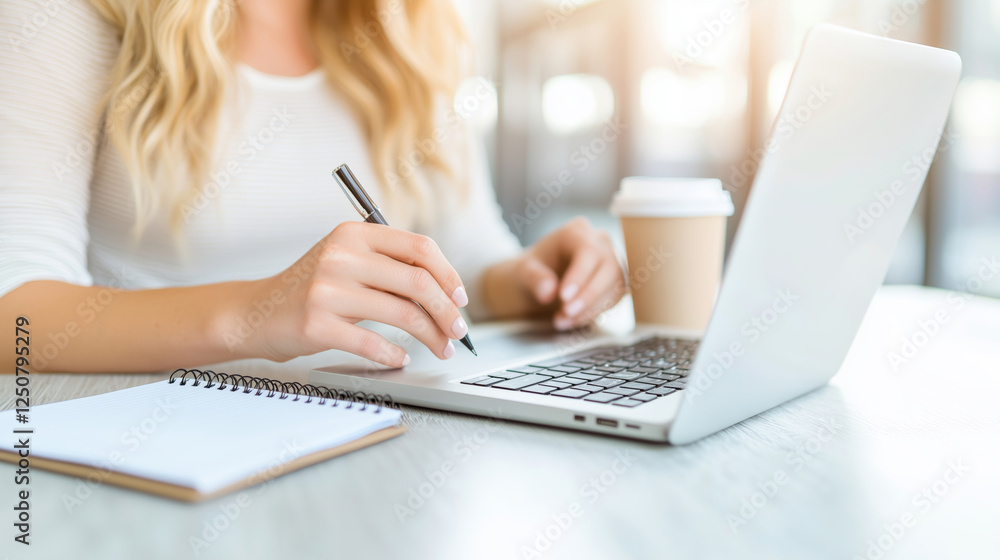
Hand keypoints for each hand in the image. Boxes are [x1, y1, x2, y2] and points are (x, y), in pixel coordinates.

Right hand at [234, 221, 468, 366]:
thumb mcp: (347, 261)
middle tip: (459, 330)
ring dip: (431, 336)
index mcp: (354, 233)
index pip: (419, 248)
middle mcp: (341, 256)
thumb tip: (447, 291)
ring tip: (440, 347)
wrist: (257, 311)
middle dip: (447, 311)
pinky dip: (395, 354)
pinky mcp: (317, 325)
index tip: (460, 298)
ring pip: (403, 314)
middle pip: (418, 282)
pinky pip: (373, 343)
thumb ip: (389, 266)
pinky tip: (401, 357)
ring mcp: (327, 290)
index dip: (448, 275)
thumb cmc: (312, 288)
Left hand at [484, 217, 625, 329]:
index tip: (563, 297)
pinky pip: (615, 297)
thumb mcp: (523, 272)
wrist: (539, 280)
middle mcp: (600, 242)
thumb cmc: (532, 270)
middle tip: (566, 314)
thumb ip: (534, 278)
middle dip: (588, 296)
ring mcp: (612, 259)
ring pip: (615, 284)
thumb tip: (548, 291)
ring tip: (562, 321)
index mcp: (576, 232)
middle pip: (608, 267)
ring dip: (591, 308)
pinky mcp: (616, 280)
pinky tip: (573, 321)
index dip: (580, 275)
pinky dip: (595, 312)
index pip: (588, 251)